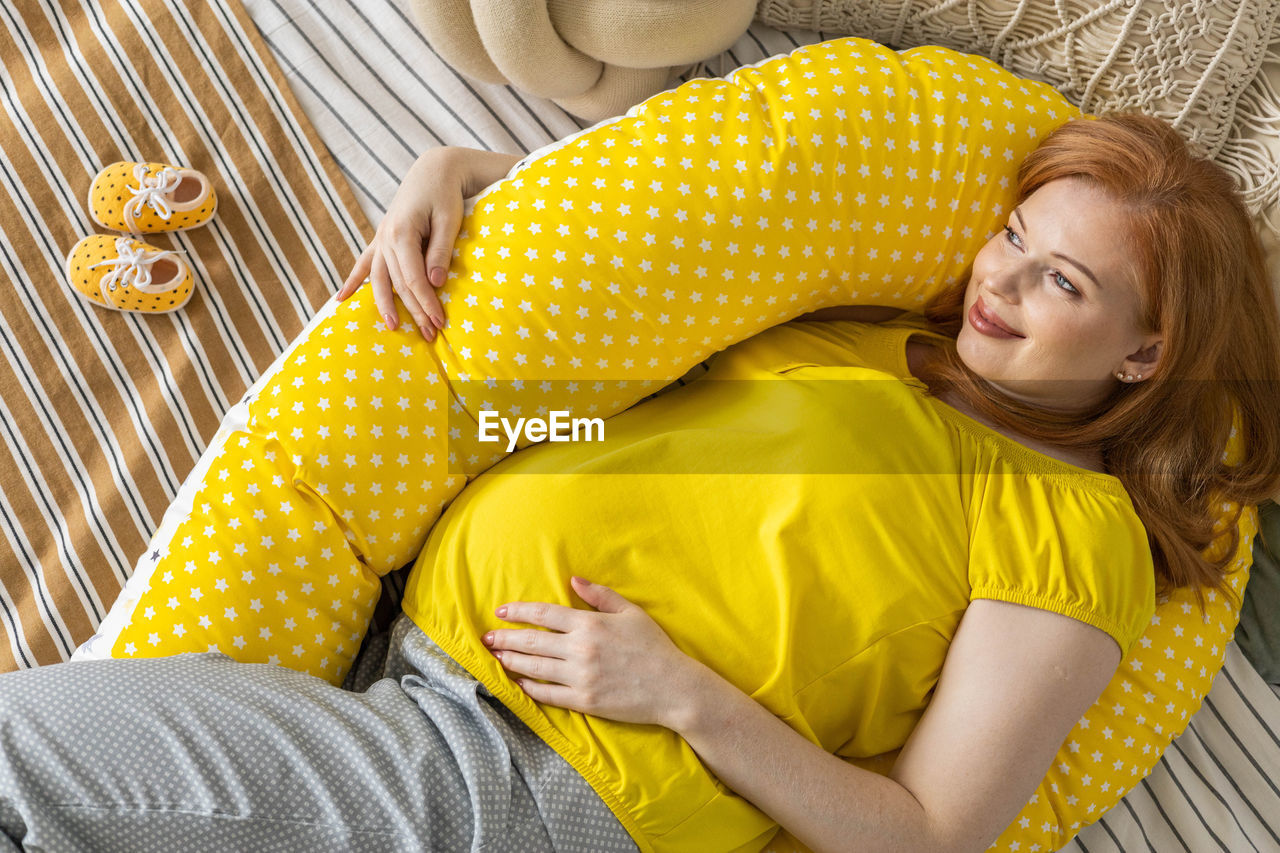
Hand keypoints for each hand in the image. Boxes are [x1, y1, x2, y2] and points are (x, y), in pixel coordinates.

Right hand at [336, 148, 465, 340]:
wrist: (432, 170)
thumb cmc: (444, 195)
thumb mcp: (449, 221)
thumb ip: (440, 252)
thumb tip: (435, 283)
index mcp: (401, 233)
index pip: (413, 278)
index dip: (426, 303)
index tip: (439, 323)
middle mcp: (385, 238)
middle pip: (398, 284)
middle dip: (414, 311)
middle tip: (429, 335)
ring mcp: (380, 239)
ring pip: (379, 278)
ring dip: (385, 305)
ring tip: (393, 328)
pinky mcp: (381, 238)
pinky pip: (363, 263)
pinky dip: (353, 281)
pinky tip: (340, 300)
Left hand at [484, 576, 705, 728]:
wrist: (674, 687)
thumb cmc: (654, 647)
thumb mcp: (631, 612)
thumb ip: (600, 595)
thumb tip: (573, 579)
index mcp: (590, 624)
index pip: (544, 615)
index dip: (518, 612)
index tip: (501, 612)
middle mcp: (580, 649)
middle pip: (532, 642)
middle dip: (505, 638)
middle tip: (486, 638)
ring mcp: (581, 677)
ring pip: (534, 669)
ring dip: (511, 661)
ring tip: (496, 657)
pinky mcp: (584, 701)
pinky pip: (548, 695)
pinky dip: (530, 689)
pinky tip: (519, 683)